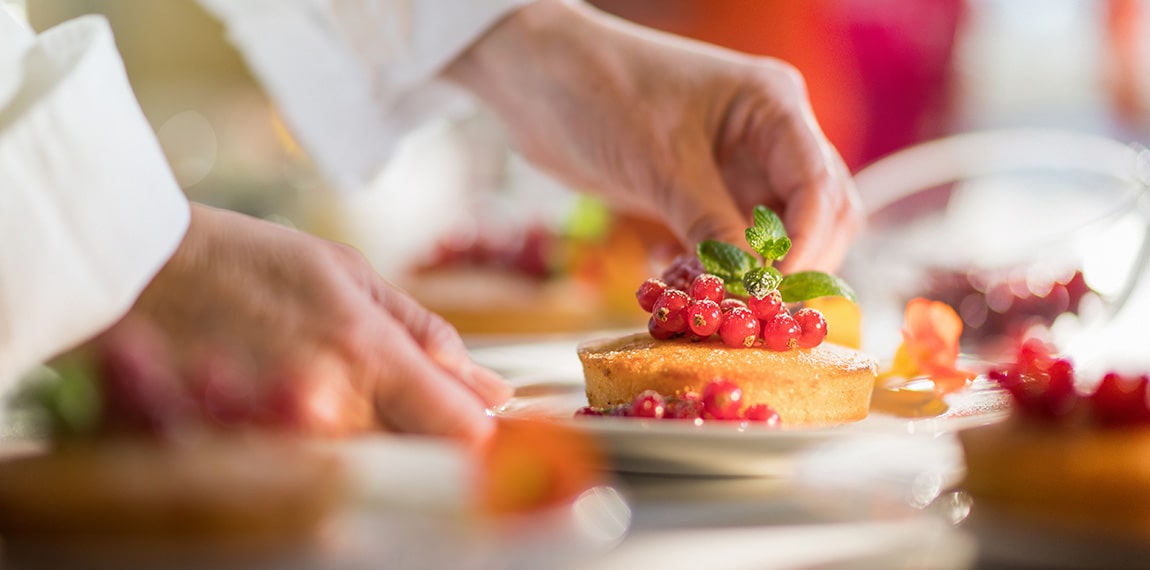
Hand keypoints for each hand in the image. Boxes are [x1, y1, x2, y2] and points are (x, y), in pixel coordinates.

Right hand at [102, 204, 509, 441]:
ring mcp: (291, 437)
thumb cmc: (248, 262)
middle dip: (427, 433)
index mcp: (367, 352)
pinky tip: (305, 405)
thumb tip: (487, 388)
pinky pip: (319, 468)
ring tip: (333, 386)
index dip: (478, 429)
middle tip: (403, 398)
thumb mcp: (352, 274)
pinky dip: (328, 445)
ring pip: (372, 464)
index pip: (459, 427)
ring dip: (375, 436)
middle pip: (419, 455)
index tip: (478, 421)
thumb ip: (426, 334)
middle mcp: (333, 406)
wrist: (146, 272)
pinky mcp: (254, 453)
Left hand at [445, 0, 861, 271]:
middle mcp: (769, 136)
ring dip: (757, 272)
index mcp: (774, 106)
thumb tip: (751, 290)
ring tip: (721, 300)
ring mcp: (739, 165)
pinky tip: (691, 284)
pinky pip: (734, 242)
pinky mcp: (705, 191)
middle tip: (757, 309)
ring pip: (777, 234)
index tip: (773, 290)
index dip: (805, 244)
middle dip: (796, 264)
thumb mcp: (662, 164)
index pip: (820, 185)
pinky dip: (722, 269)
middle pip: (818, 213)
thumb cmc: (602, 94)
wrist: (537, 80)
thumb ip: (712, 227)